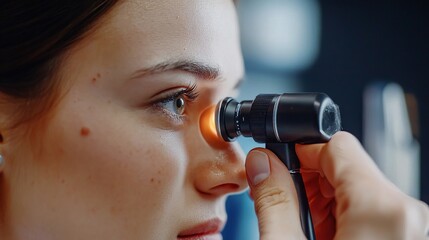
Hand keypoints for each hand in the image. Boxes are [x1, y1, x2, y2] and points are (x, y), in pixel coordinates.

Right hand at [245, 131, 428, 239]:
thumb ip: (272, 201)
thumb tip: (262, 162)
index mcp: (383, 211)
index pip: (336, 145)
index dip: (299, 149)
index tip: (277, 163)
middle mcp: (409, 215)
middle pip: (347, 167)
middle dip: (309, 181)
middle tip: (288, 207)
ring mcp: (413, 229)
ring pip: (358, 190)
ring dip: (325, 204)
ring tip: (308, 234)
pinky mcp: (407, 238)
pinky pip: (372, 212)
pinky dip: (343, 219)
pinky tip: (325, 239)